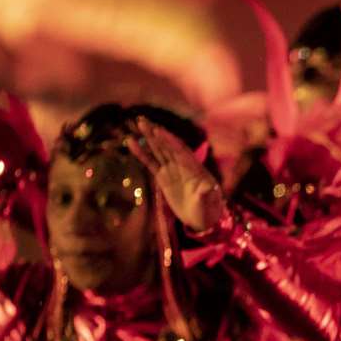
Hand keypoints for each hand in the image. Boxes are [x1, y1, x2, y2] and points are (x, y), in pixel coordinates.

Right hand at [125, 117, 227, 233]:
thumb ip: (207, 195)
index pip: (181, 152)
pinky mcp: (163, 177)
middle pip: (168, 146)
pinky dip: (141, 153)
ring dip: (148, 138)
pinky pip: (151, 163)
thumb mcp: (209, 203)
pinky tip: (131, 143)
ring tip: (137, 124)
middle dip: (156, 133)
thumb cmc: (209, 211)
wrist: (202, 220)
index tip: (158, 131)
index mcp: (195, 169)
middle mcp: (183, 165)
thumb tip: (208, 188)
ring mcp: (173, 170)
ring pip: (159, 151)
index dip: (170, 141)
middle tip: (142, 120)